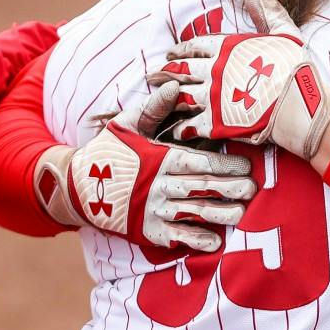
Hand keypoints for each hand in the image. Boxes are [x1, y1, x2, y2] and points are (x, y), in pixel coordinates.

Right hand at [37, 82, 254, 252]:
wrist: (77, 187)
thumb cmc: (108, 152)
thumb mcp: (127, 125)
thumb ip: (154, 109)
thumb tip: (174, 86)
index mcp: (159, 158)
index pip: (198, 161)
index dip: (225, 164)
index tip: (247, 166)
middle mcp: (159, 185)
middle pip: (202, 187)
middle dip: (229, 188)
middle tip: (253, 189)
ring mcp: (154, 210)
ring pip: (194, 213)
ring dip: (219, 214)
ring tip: (241, 215)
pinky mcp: (147, 230)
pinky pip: (176, 236)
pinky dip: (195, 240)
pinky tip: (214, 243)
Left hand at [149, 0, 329, 158]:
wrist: (300, 105)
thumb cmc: (295, 68)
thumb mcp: (282, 28)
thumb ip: (263, 4)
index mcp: (226, 48)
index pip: (195, 45)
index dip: (181, 49)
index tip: (170, 52)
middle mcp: (213, 71)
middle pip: (181, 69)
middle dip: (165, 71)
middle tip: (152, 74)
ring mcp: (212, 98)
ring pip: (180, 95)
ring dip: (167, 97)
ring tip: (157, 99)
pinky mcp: (216, 123)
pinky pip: (190, 125)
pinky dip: (181, 128)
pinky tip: (176, 130)